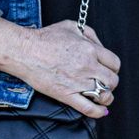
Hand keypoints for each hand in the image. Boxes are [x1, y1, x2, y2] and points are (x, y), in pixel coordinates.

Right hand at [0, 17, 120, 118]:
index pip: (114, 63)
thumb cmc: (45, 37)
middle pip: (112, 80)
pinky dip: (98, 112)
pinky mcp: (65, 94)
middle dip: (111, 82)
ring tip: (102, 95)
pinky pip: (88, 108)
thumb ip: (90, 34)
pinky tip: (102, 111)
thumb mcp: (72, 26)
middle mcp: (87, 66)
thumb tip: (100, 46)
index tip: (109, 69)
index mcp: (90, 49)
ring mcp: (77, 82)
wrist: (23, 51)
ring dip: (106, 96)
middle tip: (104, 82)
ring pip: (103, 94)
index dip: (113, 67)